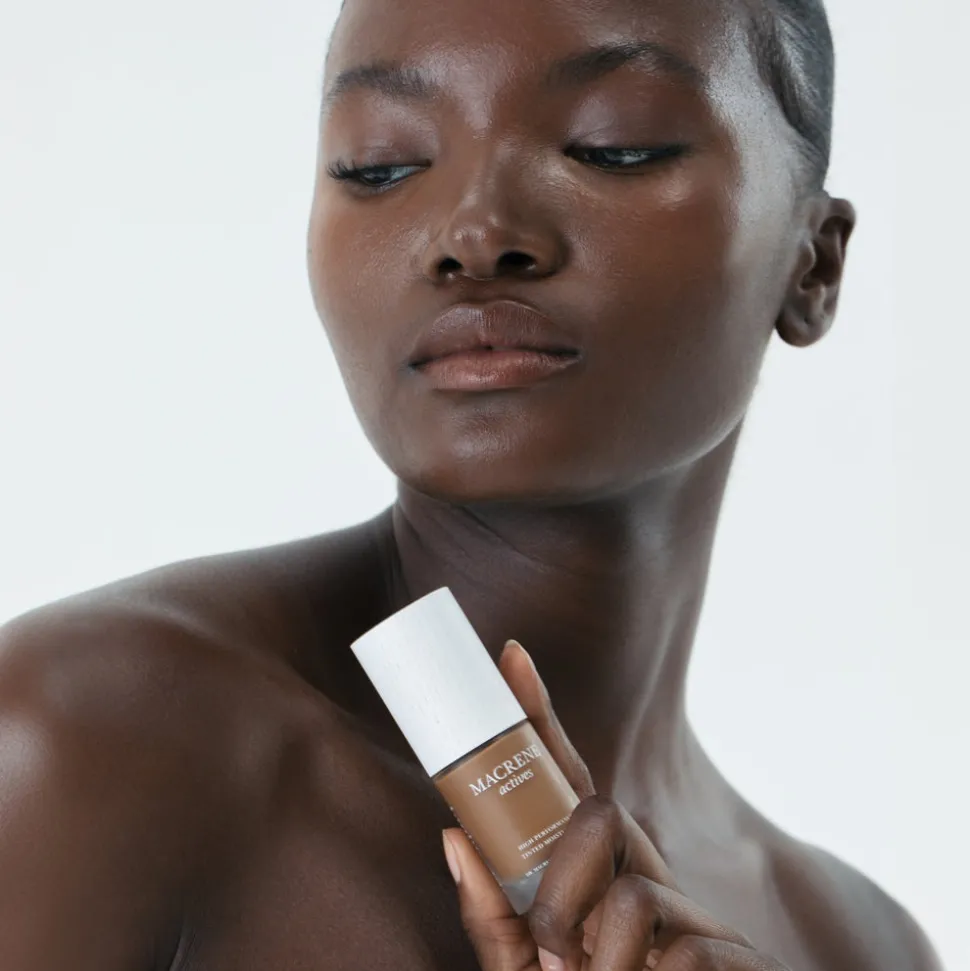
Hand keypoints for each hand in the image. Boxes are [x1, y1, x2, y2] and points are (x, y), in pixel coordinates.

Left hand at [441, 639, 790, 970]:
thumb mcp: (523, 969)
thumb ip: (491, 918)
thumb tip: (454, 834)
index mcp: (597, 871)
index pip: (567, 777)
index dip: (539, 715)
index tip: (511, 655)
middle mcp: (645, 873)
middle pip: (599, 815)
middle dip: (561, 888)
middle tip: (552, 955)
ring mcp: (695, 912)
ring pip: (633, 896)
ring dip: (600, 963)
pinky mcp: (739, 957)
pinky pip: (683, 955)